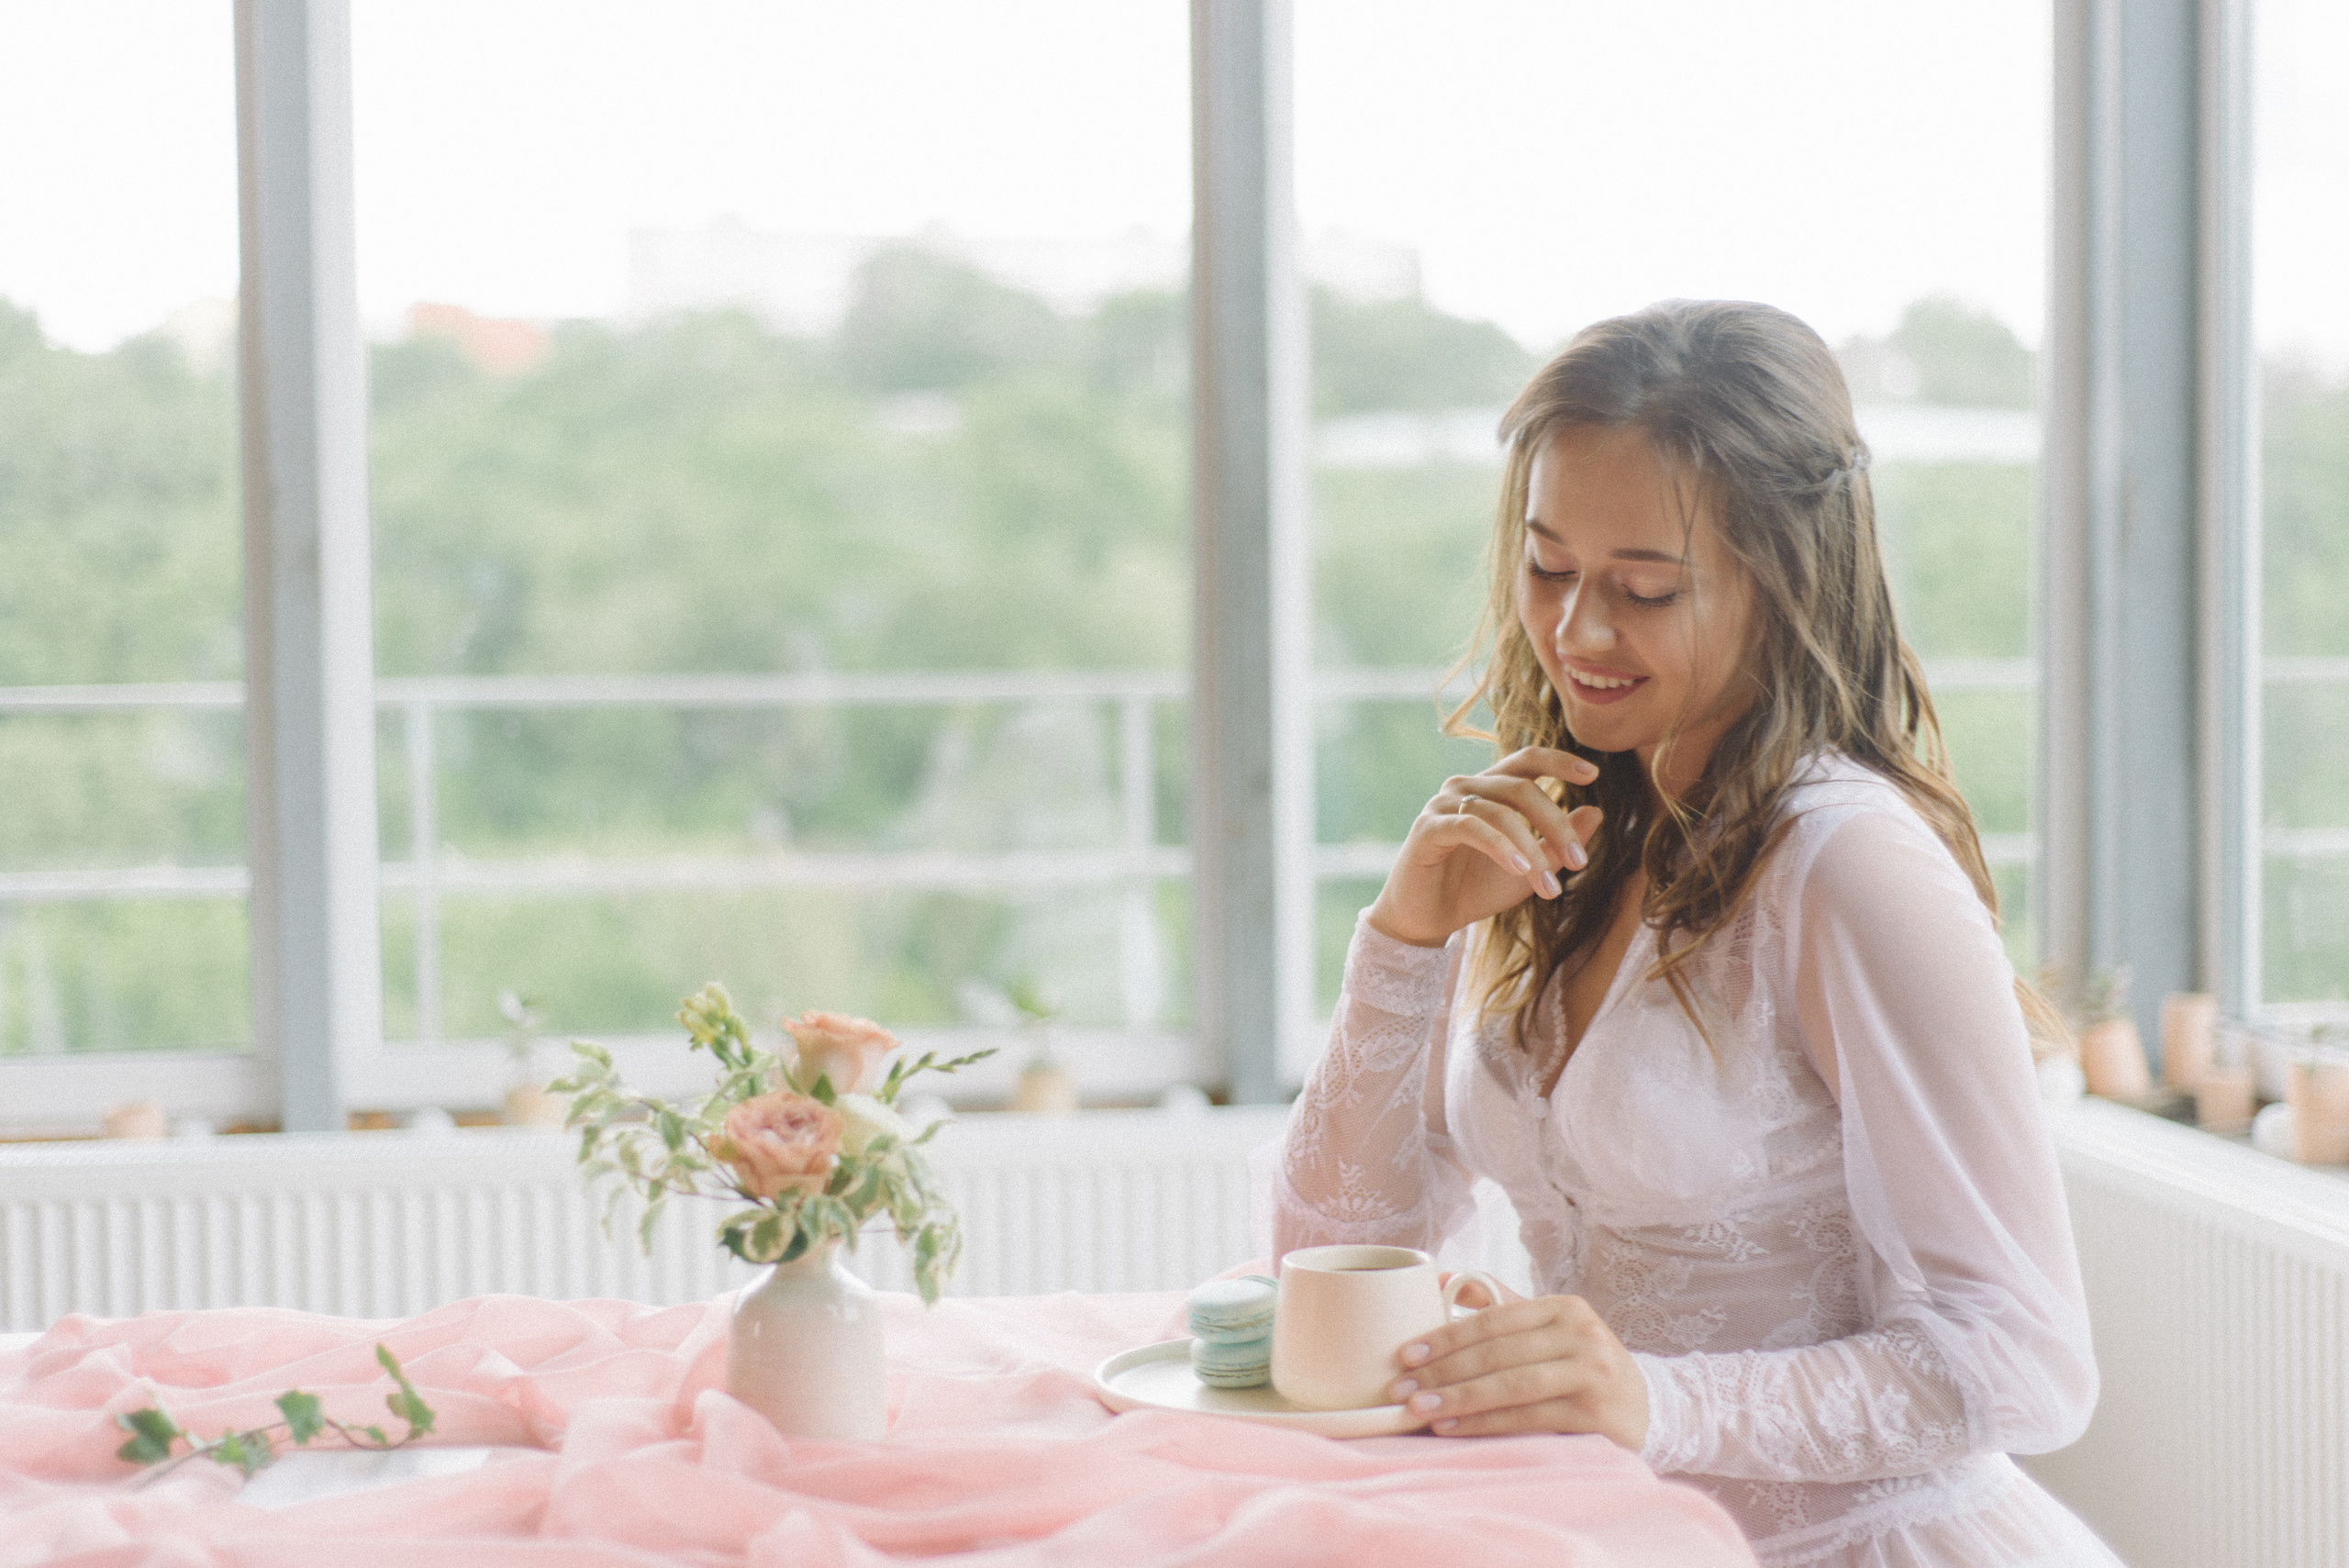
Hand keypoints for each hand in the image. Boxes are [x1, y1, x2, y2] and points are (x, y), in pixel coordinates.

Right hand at [1365, 748, 1604, 947]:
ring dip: (1532, 849)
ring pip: (1500, 812)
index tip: (1593, 774)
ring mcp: (1443, 805)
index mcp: (1491, 789)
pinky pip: (1470, 827)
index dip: (1559, 761)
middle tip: (1580, 862)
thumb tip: (1596, 812)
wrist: (1428, 919)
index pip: (1527, 760)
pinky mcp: (1428, 828)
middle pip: (1522, 788)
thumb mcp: (1530, 867)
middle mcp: (1466, 788)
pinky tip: (1519, 869)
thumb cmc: (1476, 888)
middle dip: (1557, 824)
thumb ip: (1557, 843)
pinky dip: (1500, 846)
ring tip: (1549, 886)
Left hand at [1386, 1293, 1648, 1450]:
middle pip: (1498, 1353)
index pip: (1493, 1318)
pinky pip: (1529, 1418)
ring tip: (1419, 1409)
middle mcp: (1581, 1333)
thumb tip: (1439, 1277)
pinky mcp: (1596, 1412)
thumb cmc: (1579, 1366)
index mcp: (1563, 1307)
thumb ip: (1499, 1304)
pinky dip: (1486, 1424)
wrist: (1643, 1408)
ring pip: (1511, 1385)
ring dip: (1459, 1398)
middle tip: (1401, 1387)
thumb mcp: (1548, 1329)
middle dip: (1443, 1371)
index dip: (1446, 1336)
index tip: (1406, 1354)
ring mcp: (1591, 1372)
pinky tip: (1453, 1429)